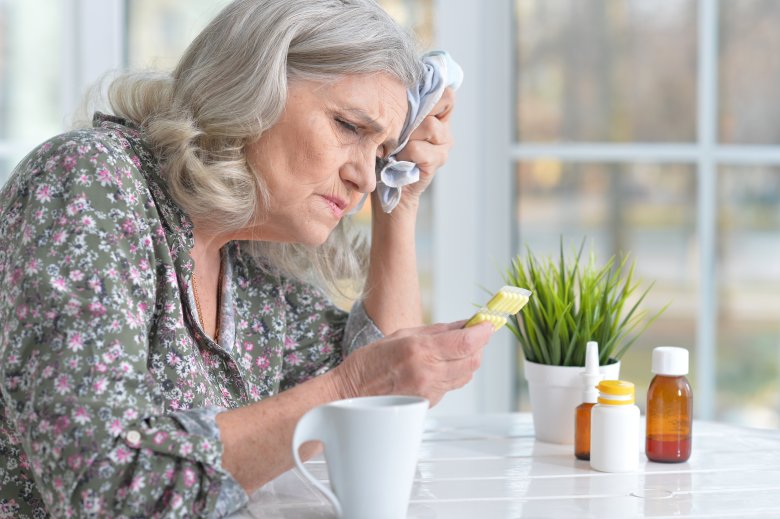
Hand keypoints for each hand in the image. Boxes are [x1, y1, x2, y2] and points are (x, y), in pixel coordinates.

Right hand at [333, 320, 492, 405]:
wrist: (351, 395)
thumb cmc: (370, 362)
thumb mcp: (401, 335)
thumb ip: (437, 331)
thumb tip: (465, 324)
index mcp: (420, 351)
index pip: (466, 342)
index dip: (483, 331)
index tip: (489, 322)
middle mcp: (429, 373)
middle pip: (473, 360)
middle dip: (479, 345)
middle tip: (476, 333)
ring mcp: (430, 391)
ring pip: (466, 374)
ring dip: (468, 359)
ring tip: (456, 348)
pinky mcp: (430, 403)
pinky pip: (452, 385)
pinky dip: (453, 373)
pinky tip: (439, 365)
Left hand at [394, 87, 454, 206]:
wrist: (387, 188)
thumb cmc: (386, 153)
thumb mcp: (393, 125)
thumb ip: (403, 108)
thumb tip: (396, 82)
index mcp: (437, 119)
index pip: (445, 94)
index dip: (429, 93)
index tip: (408, 103)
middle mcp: (445, 131)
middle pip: (439, 104)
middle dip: (414, 114)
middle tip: (398, 130)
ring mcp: (443, 148)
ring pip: (429, 125)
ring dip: (407, 135)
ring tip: (396, 147)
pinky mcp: (435, 163)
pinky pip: (418, 148)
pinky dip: (403, 153)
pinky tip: (397, 160)